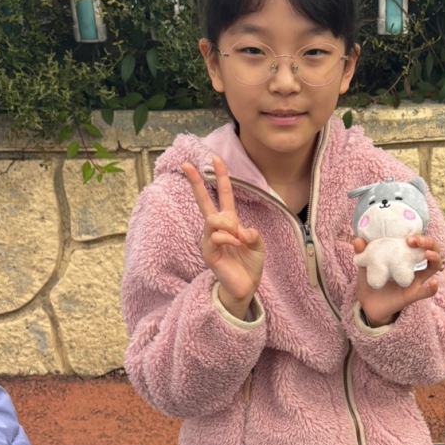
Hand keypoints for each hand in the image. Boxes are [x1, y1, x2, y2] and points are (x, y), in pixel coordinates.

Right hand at [183, 154, 264, 320]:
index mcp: (230, 222)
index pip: (224, 195)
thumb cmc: (249, 265)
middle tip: (186, 164)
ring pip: (213, 219)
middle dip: (196, 182)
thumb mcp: (257, 244)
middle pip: (204, 201)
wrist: (245, 286)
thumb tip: (239, 229)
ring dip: (229, 226)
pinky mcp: (208, 251)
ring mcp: (210, 239)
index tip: (215, 158)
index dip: (221, 177)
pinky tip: (236, 246)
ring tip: (239, 240)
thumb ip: (251, 233)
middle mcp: (216, 228)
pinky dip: (229, 239)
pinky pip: (216, 236)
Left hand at [353, 234, 444, 326]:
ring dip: (435, 258)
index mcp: (404, 256)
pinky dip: (433, 288)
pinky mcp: (413, 295)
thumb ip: (362, 253)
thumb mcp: (365, 265)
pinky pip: (427, 292)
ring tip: (427, 254)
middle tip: (416, 241)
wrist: (367, 303)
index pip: (419, 242)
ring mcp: (415, 281)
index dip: (419, 236)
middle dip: (429, 243)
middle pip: (432, 251)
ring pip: (434, 267)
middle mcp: (414, 267)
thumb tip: (357, 240)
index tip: (409, 237)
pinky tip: (434, 283)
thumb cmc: (370, 282)